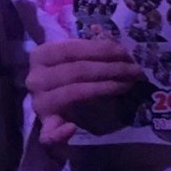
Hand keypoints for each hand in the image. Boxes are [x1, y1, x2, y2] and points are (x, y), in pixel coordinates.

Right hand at [26, 37, 142, 147]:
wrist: (52, 102)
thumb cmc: (66, 74)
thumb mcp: (73, 57)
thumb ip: (88, 48)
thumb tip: (111, 37)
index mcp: (40, 55)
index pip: (72, 49)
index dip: (100, 50)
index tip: (125, 52)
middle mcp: (36, 78)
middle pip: (77, 71)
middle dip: (110, 69)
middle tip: (135, 70)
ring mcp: (39, 102)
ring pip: (74, 93)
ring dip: (105, 88)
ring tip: (127, 85)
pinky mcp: (44, 125)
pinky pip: (47, 134)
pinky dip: (59, 133)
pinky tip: (72, 128)